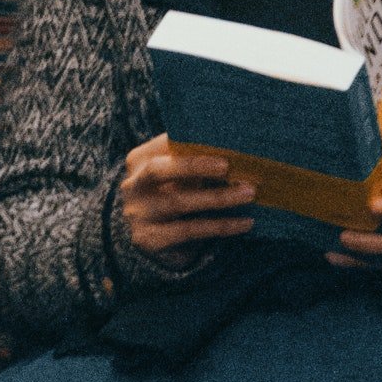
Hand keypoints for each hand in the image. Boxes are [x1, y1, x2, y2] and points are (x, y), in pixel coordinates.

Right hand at [116, 136, 253, 265]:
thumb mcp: (177, 175)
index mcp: (139, 161)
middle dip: (194, 165)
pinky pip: (190, 230)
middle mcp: (133, 186)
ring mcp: (139, 214)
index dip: (187, 141)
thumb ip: (193, 158)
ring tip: (248, 193)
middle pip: (158, 170)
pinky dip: (220, 225)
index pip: (161, 144)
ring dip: (217, 197)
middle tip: (228, 165)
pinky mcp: (150, 239)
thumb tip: (235, 145)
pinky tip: (244, 222)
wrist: (152, 242)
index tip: (219, 138)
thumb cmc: (174, 195)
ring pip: (178, 202)